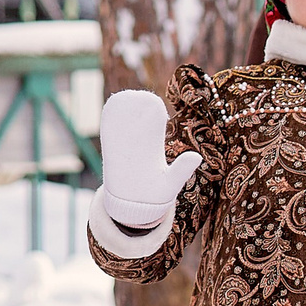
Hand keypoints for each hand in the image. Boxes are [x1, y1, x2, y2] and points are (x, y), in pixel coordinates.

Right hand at [98, 90, 202, 229]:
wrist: (134, 208)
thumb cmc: (156, 195)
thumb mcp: (170, 182)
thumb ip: (181, 170)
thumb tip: (196, 156)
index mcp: (155, 149)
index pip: (155, 126)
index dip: (154, 114)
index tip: (156, 103)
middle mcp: (141, 147)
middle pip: (138, 123)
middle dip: (136, 109)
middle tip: (137, 97)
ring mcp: (125, 150)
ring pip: (123, 128)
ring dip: (121, 114)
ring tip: (121, 102)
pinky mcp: (113, 155)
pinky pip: (111, 137)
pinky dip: (110, 124)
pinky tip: (109, 114)